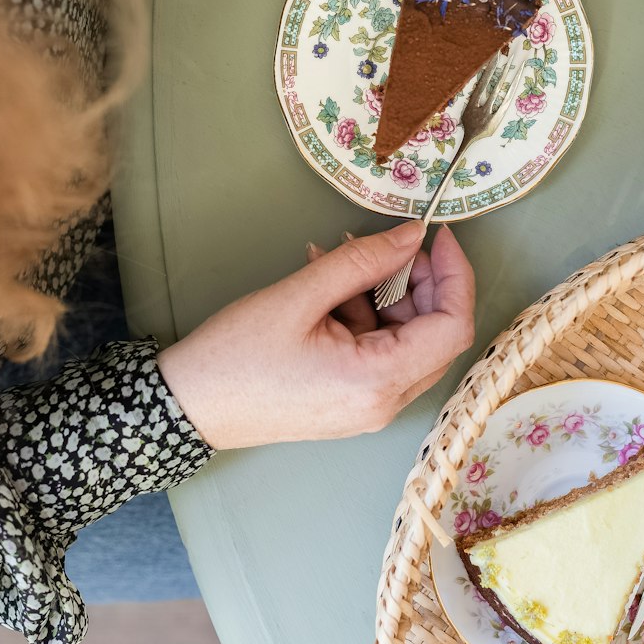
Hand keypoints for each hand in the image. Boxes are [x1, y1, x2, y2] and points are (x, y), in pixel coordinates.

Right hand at [158, 221, 474, 449]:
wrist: (186, 406)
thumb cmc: (236, 356)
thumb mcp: (299, 296)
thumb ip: (363, 262)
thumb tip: (413, 236)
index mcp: (377, 382)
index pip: (453, 328)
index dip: (456, 276)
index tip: (438, 236)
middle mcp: (383, 403)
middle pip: (435, 335)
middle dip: (419, 282)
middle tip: (383, 244)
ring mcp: (367, 407)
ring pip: (407, 341)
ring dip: (384, 294)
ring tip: (336, 260)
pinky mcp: (349, 402)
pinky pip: (378, 352)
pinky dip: (363, 314)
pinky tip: (325, 285)